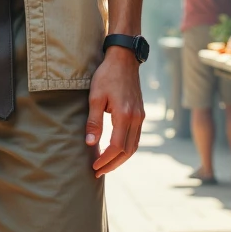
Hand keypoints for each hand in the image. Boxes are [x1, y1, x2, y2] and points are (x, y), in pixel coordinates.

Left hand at [85, 48, 144, 175]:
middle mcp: (136, 119)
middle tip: (98, 172)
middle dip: (113, 164)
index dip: (105, 159)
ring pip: (134, 146)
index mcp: (125, 115)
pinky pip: (135, 138)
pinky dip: (126, 149)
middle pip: (127, 151)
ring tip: (105, 165)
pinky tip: (115, 151)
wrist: (124, 60)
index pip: (117, 147)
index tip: (94, 166)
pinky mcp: (140, 114)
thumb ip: (93, 121)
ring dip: (120, 159)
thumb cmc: (107, 76)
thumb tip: (90, 143)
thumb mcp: (95, 97)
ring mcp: (140, 117)